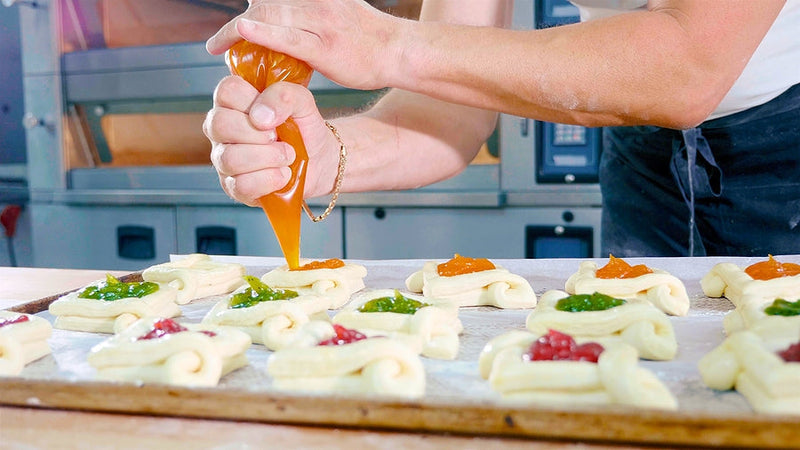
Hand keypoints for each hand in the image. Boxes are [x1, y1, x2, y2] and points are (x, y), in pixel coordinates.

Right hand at [203, 76, 339, 205]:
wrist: (320, 160)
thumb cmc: (304, 129)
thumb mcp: (302, 102)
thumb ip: (283, 96)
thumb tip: (260, 117)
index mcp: (233, 102)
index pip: (226, 92)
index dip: (251, 102)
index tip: (272, 115)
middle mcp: (222, 130)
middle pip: (220, 125)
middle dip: (258, 133)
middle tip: (279, 137)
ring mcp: (224, 159)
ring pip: (230, 158)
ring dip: (268, 157)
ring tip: (287, 156)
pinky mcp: (234, 187)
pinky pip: (242, 185)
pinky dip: (270, 180)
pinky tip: (283, 174)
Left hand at [206, 0, 405, 89]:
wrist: (398, 51)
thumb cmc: (368, 38)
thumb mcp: (337, 11)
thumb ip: (310, 12)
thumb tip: (286, 20)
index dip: (255, 4)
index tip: (234, 24)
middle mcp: (313, 2)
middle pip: (265, 3)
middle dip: (240, 21)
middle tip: (219, 40)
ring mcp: (319, 23)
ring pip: (269, 17)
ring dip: (237, 30)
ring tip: (218, 45)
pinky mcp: (324, 47)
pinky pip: (288, 39)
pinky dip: (262, 34)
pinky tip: (242, 30)